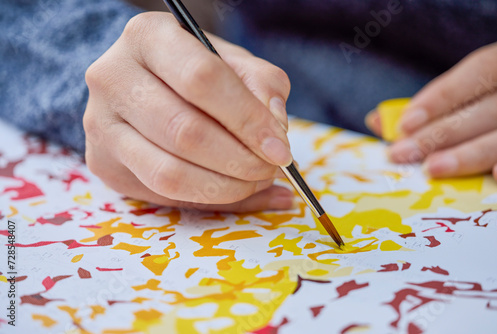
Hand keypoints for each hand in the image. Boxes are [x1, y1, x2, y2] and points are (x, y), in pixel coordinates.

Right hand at [84, 12, 293, 211]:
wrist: (143, 82)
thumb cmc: (194, 69)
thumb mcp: (233, 62)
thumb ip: (262, 86)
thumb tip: (277, 133)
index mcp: (147, 36)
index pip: (202, 79)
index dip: (247, 119)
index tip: (280, 148)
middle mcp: (112, 78)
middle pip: (184, 132)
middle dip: (240, 160)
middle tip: (271, 168)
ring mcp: (101, 124)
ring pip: (169, 173)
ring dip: (225, 187)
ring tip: (256, 181)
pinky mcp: (104, 162)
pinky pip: (162, 194)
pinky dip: (208, 200)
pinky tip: (235, 191)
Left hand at [366, 41, 496, 182]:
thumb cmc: (484, 100)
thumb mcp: (464, 91)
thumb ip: (430, 104)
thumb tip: (377, 120)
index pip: (480, 70)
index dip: (443, 96)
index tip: (406, 122)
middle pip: (488, 109)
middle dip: (441, 133)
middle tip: (402, 153)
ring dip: (468, 154)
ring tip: (432, 168)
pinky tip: (495, 176)